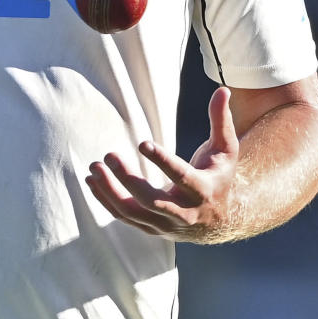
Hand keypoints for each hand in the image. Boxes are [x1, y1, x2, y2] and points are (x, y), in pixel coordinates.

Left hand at [85, 86, 239, 240]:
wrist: (218, 220)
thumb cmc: (219, 177)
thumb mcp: (226, 150)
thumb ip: (221, 121)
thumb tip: (222, 90)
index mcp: (203, 190)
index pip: (181, 177)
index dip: (162, 161)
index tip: (142, 143)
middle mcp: (184, 212)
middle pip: (151, 200)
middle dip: (128, 179)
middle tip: (109, 155)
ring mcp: (165, 224)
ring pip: (132, 212)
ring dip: (109, 191)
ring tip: (94, 167)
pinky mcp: (151, 228)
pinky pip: (124, 216)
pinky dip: (105, 200)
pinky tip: (92, 181)